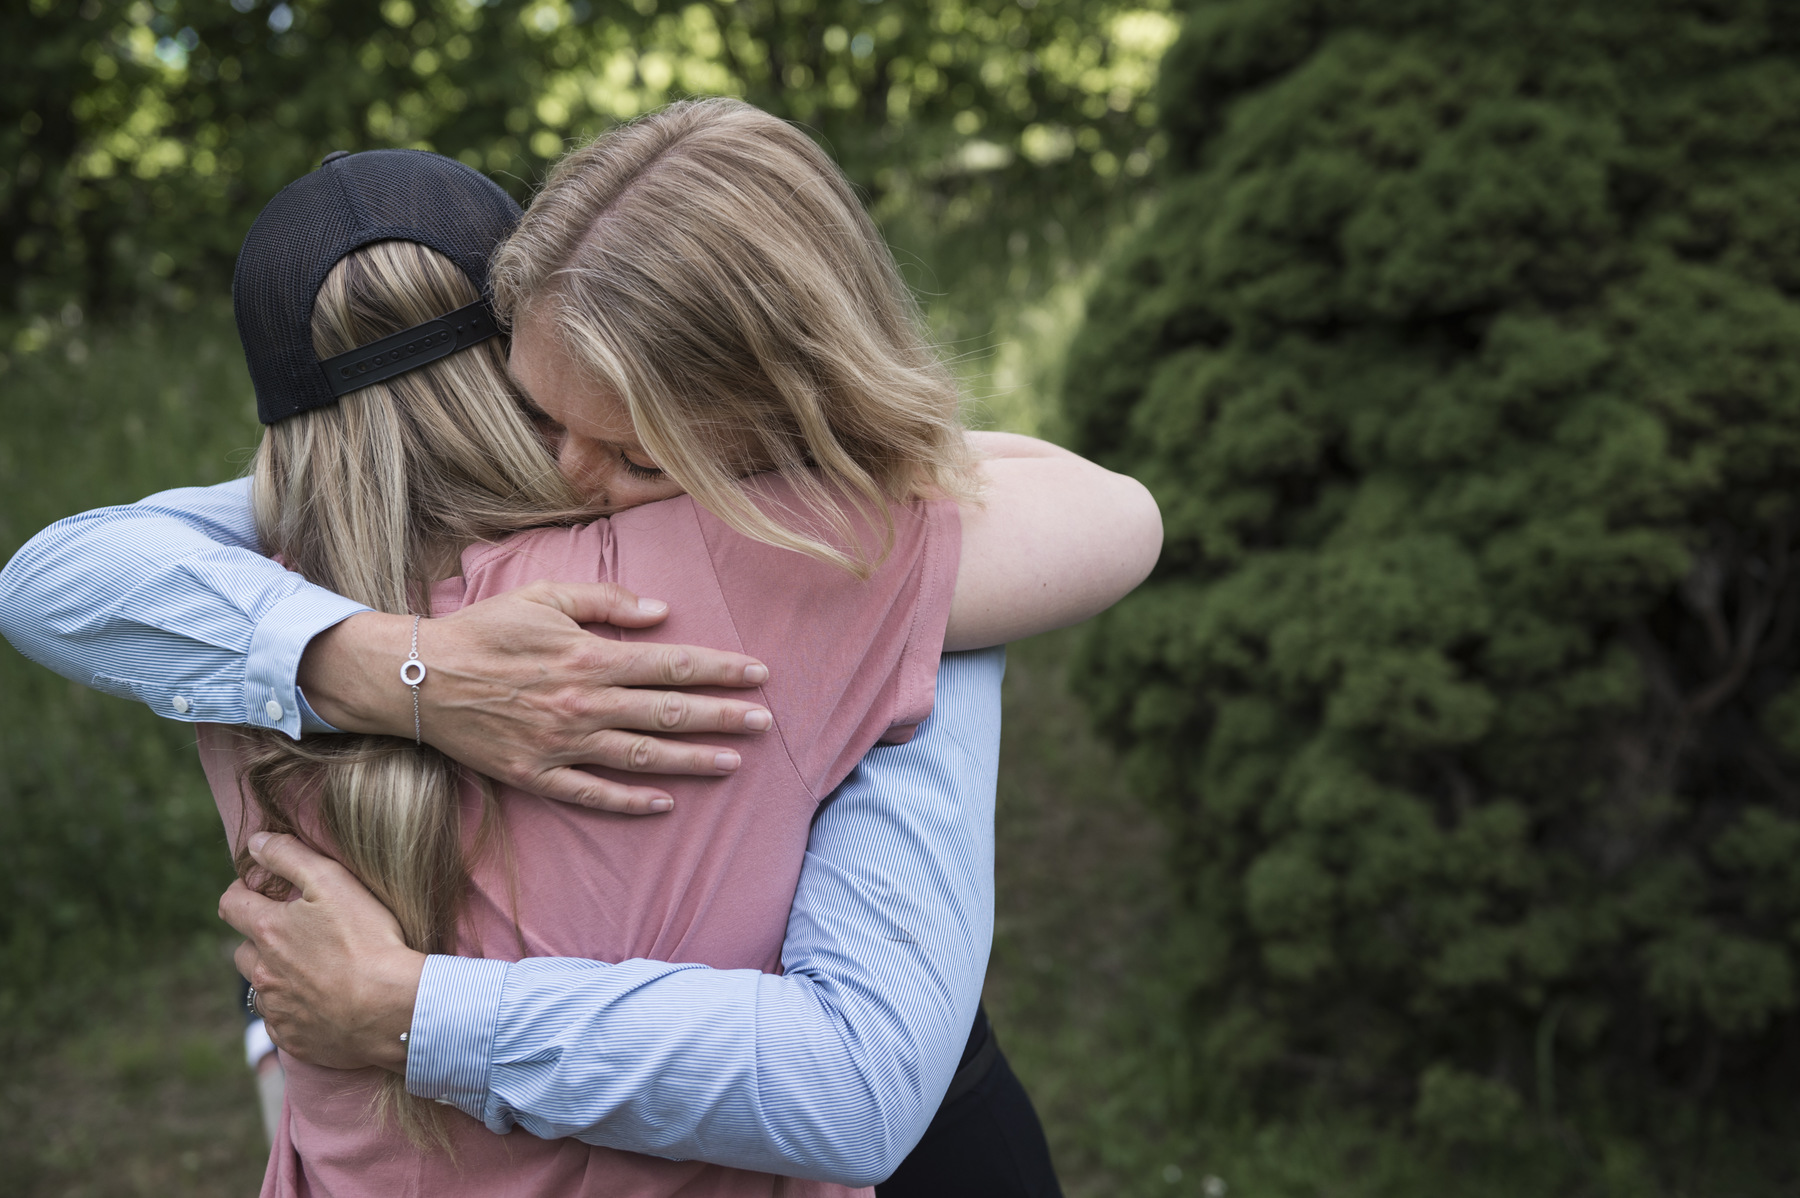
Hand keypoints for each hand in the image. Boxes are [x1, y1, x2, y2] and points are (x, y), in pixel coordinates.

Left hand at [221, 832, 423, 1073]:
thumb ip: (289, 856)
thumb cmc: (367, 940)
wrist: (391, 1008)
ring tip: (312, 971)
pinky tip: (322, 1003)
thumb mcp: (332, 881)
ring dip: (275, 977)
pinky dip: (294, 1010)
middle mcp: (263, 972)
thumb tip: (256, 843)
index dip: (242, 893)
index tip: (259, 891)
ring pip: (261, 988)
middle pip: (242, 950)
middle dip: (260, 939)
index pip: (231, 904)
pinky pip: (281, 1022)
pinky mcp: (293, 1039)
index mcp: (267, 931)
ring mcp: (277, 1009)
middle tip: (295, 935)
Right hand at [297, 582, 773, 812]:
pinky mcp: (535, 774)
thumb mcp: (545, 596)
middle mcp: (583, 703)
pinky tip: (664, 803)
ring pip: (640, 756)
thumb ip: (605, 600)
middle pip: (668, 713)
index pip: (672, 665)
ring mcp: (560, 743)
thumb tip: (661, 611)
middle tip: (765, 722)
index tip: (758, 673)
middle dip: (722, 717)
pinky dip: (630, 800)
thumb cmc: (484, 631)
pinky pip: (591, 792)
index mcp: (589, 657)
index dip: (720, 670)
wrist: (416, 678)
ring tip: (733, 763)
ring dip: (691, 761)